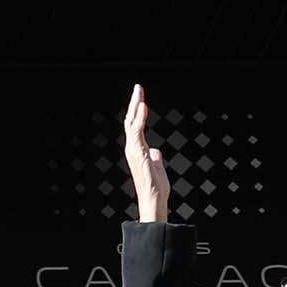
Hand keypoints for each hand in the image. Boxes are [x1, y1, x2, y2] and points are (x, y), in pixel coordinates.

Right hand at [121, 85, 169, 224]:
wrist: (154, 198)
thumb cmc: (156, 186)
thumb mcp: (157, 165)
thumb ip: (155, 156)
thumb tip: (156, 151)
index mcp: (136, 149)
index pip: (134, 125)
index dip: (136, 110)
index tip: (141, 97)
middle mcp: (132, 147)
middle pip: (130, 120)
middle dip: (134, 103)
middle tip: (138, 88)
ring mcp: (133, 149)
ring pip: (131, 123)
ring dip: (135, 106)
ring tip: (139, 92)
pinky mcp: (138, 152)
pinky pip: (136, 130)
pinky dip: (139, 117)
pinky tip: (143, 106)